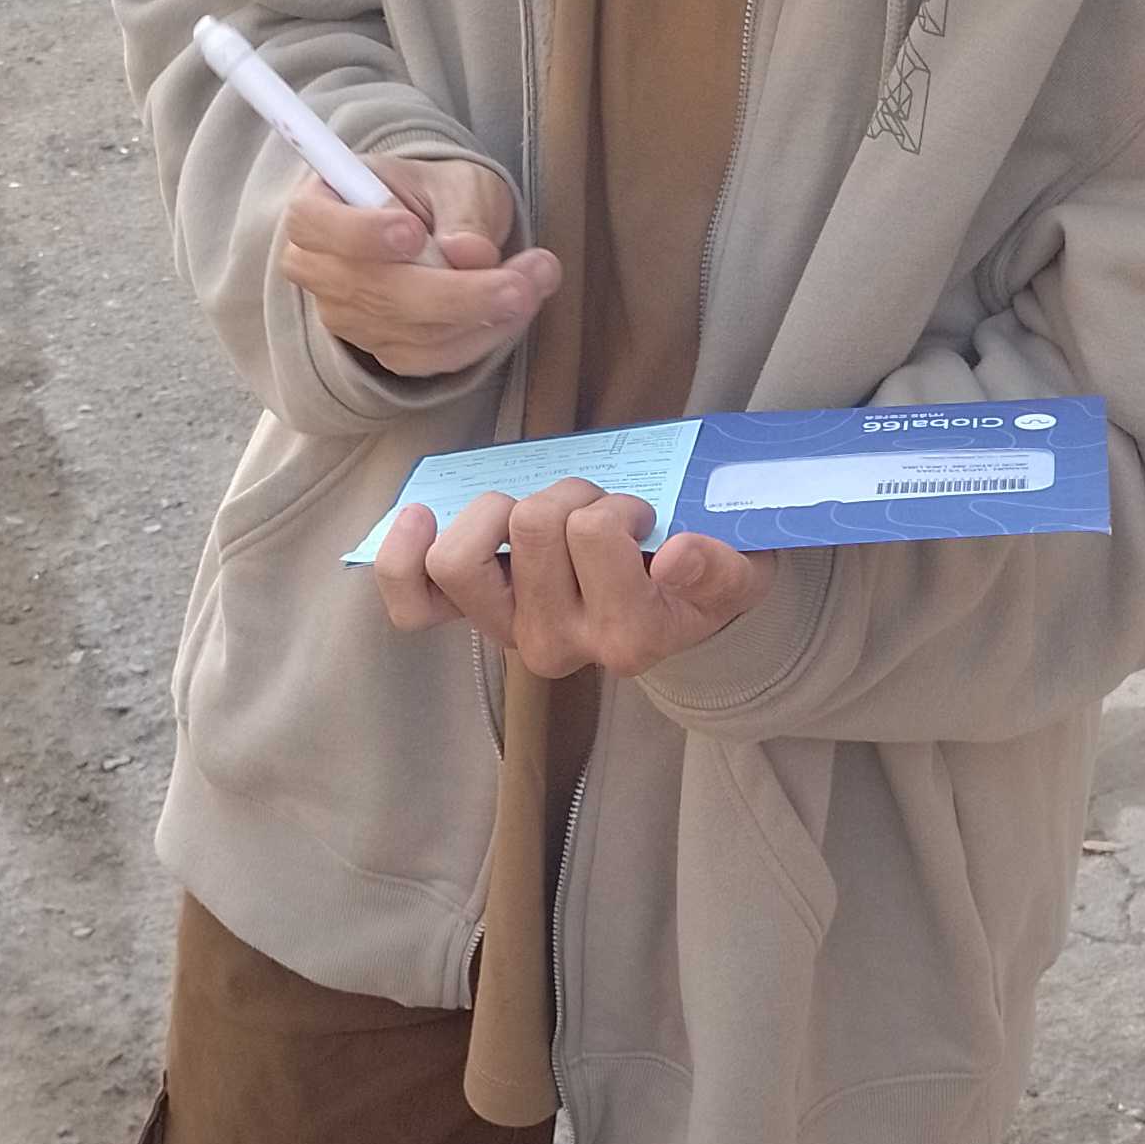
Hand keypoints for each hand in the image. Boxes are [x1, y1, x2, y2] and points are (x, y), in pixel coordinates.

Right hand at [281, 157, 557, 379]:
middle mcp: (321, 270)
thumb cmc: (438, 197)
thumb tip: (468, 254)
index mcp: (319, 208)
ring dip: (483, 314)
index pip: (313, 224)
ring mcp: (348, 318)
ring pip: (409, 332)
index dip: (358, 233)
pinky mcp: (384, 350)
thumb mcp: (457, 182)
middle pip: (373, 291)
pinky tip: (516, 308)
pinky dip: (480, 337)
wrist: (442, 230)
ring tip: (539, 277)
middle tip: (521, 280)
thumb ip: (462, 210)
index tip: (412, 231)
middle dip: (455, 292)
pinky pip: (432, 357)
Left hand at [372, 479, 776, 676]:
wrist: (680, 613)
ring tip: (543, 516)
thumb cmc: (703, 578)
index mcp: (627, 637)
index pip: (595, 534)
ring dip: (501, 509)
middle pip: (531, 526)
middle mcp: (560, 648)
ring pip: (463, 556)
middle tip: (599, 511)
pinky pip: (412, 601)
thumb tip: (676, 556)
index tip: (643, 518)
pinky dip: (404, 556)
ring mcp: (508, 634)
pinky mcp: (470, 619)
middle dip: (568, 494)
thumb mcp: (740, 573)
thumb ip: (722, 567)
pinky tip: (420, 517)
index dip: (616, 507)